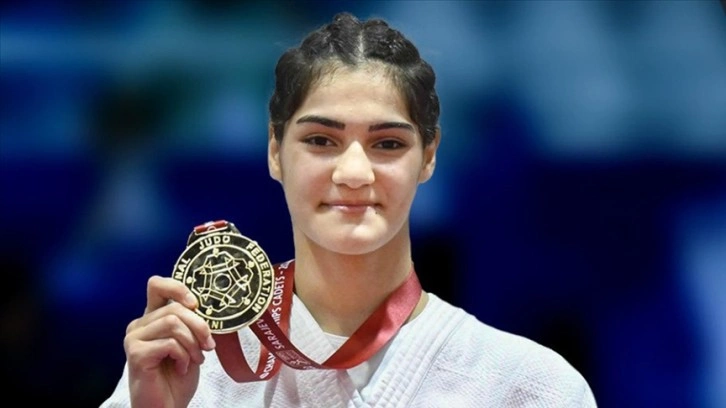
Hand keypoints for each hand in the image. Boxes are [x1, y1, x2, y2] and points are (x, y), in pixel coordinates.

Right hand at [124, 276, 215, 407]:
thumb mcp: (190, 343)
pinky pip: (170, 343)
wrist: (168, 406)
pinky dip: (184, 356)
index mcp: (152, 318)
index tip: (195, 304)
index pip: (157, 285)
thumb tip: (203, 306)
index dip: (178, 288)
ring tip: (195, 360)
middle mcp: (139, 324)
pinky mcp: (136, 353)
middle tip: (208, 346)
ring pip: (174, 322)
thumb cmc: (178, 376)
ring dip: (193, 344)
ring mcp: (134, 338)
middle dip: (199, 327)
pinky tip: (181, 368)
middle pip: (175, 308)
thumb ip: (191, 322)